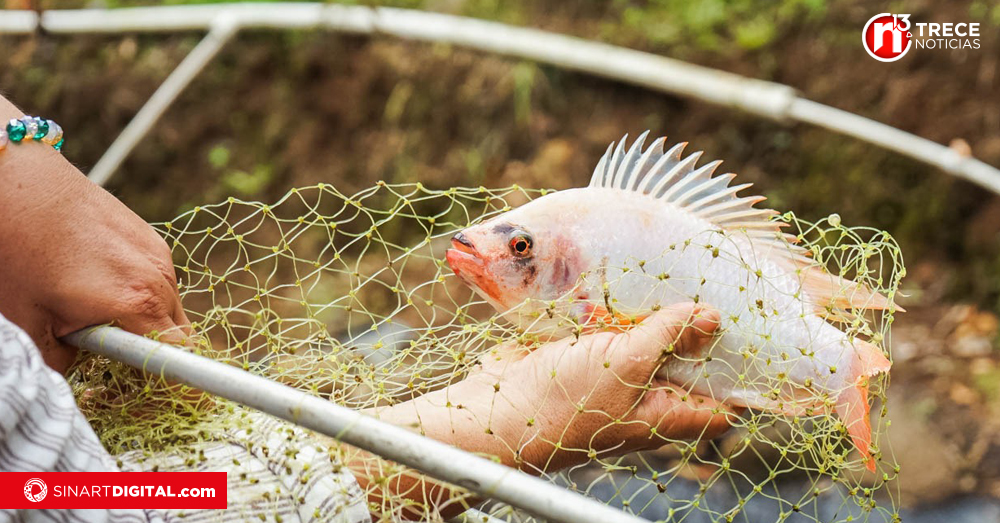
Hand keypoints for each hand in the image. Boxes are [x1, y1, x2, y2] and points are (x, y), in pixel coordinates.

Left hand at [0, 97, 189, 373]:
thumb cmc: (15, 249)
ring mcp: (158, 254)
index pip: (181, 359)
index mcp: (135, 304)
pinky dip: (137, 293)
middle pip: (180, 336)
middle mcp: (158, 278)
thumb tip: (80, 374)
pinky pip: (158, 281)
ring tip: (92, 310)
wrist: (14, 179)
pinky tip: (96, 282)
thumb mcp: (27, 321)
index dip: (176, 383)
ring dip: (143, 321)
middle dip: (153, 352)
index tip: (167, 397)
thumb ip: (62, 362)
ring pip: (169, 308)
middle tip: (109, 356)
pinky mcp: (151, 238)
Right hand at [368, 303, 733, 473]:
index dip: (750, 370)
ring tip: (684, 267)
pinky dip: (625, 307)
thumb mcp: (627, 364)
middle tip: (722, 280)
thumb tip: (714, 317)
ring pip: (655, 339)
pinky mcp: (591, 355)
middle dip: (703, 325)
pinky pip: (619, 328)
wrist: (496, 411)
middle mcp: (652, 396)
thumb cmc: (567, 403)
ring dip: (661, 309)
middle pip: (693, 361)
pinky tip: (634, 274)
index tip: (765, 329)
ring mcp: (621, 375)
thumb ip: (669, 336)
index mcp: (672, 413)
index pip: (729, 399)